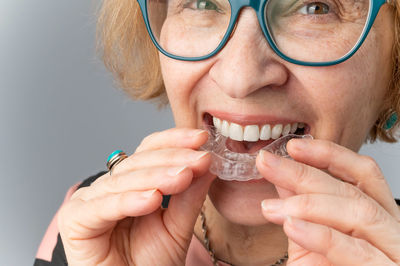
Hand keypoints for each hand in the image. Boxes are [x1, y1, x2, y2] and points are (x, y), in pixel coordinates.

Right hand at [58, 128, 214, 264]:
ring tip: (183, 177)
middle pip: (138, 161)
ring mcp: (89, 201)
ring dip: (156, 177)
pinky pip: (104, 206)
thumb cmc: (151, 263)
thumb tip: (208, 163)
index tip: (202, 138)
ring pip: (124, 180)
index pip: (150, 150)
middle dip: (172, 159)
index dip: (174, 141)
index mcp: (131, 182)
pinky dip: (128, 201)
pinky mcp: (75, 220)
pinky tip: (152, 199)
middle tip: (199, 160)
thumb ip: (190, 195)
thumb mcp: (178, 225)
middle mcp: (109, 186)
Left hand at [256, 139, 399, 265]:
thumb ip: (302, 208)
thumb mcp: (311, 241)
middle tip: (266, 163)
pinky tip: (291, 225)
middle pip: (353, 190)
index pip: (362, 173)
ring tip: (270, 207)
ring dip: (308, 204)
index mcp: (378, 217)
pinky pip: (356, 251)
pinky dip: (322, 235)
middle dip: (305, 173)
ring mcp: (394, 254)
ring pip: (358, 213)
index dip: (329, 154)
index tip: (292, 146)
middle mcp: (393, 231)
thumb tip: (282, 173)